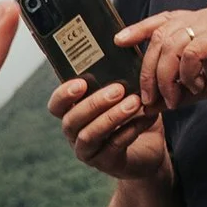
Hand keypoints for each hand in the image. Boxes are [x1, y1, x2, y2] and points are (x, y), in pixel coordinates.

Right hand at [44, 79, 170, 182]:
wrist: (150, 149)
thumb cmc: (133, 115)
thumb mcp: (126, 93)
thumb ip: (121, 75)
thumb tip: (126, 42)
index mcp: (75, 112)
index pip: (56, 105)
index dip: (63, 95)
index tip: (81, 83)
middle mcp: (75, 133)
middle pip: (71, 120)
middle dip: (93, 104)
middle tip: (118, 89)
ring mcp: (89, 151)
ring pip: (89, 135)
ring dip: (111, 117)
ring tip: (134, 103)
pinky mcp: (107, 163)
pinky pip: (113, 147)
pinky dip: (130, 131)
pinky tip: (146, 118)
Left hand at [119, 5, 206, 111]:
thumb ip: (182, 88)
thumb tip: (153, 101)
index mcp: (200, 22)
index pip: (161, 21)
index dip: (138, 29)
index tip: (118, 43)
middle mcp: (205, 15)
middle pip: (160, 36)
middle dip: (148, 69)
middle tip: (149, 97)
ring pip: (172, 43)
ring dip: (166, 75)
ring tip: (173, 97)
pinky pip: (193, 50)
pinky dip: (188, 72)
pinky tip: (197, 86)